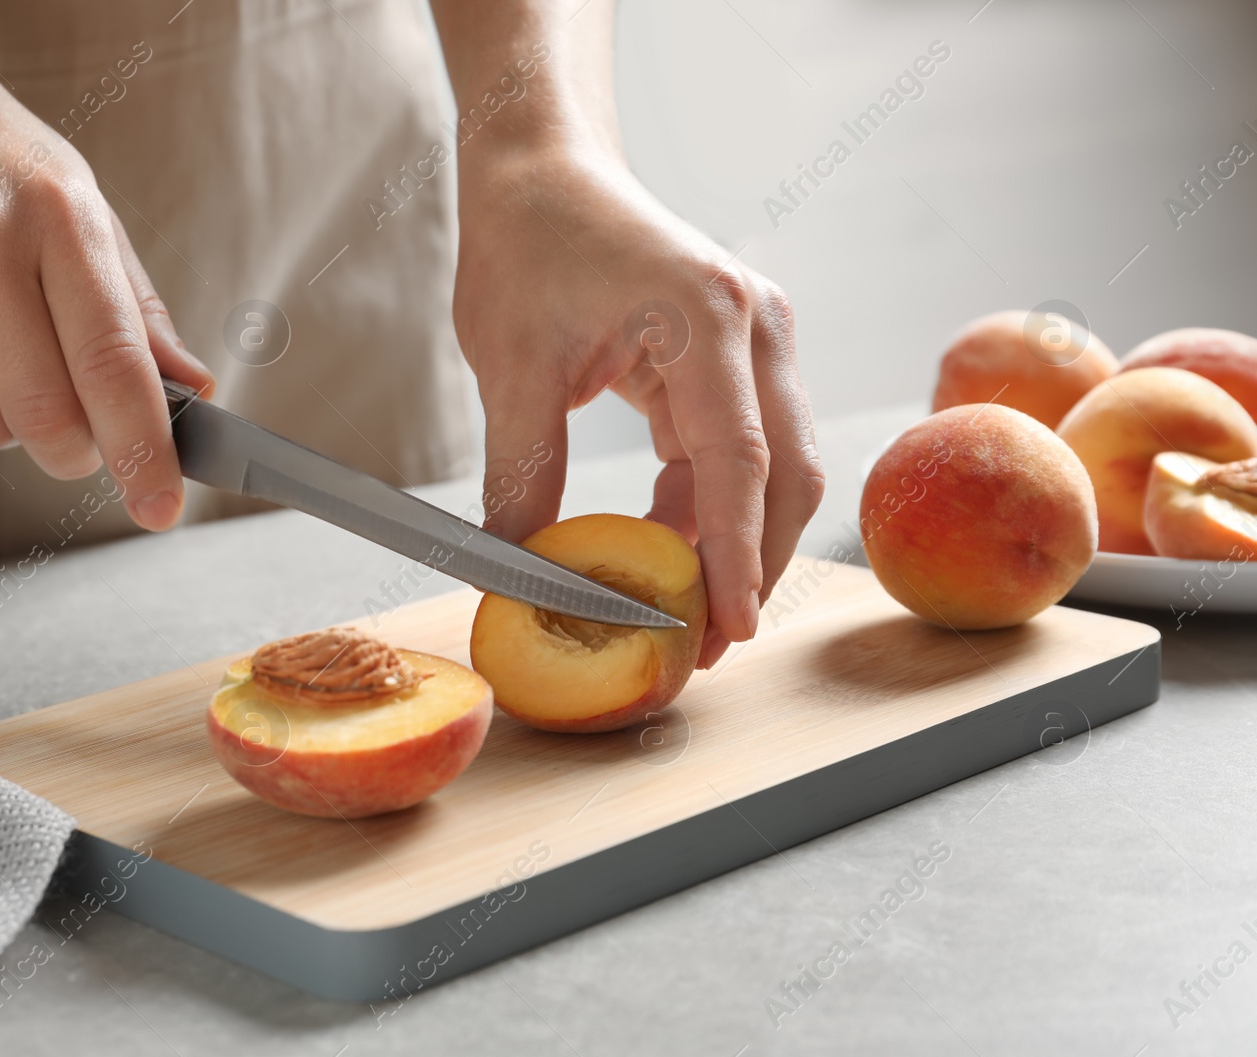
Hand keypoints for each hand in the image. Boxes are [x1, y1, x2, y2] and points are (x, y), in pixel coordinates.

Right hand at [0, 4, 211, 528]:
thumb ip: (137, 305)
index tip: (161, 506)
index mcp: (60, 220)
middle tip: (80, 428)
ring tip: (2, 356)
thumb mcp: (81, 201)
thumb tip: (192, 386)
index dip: (143, 450)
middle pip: (45, 417)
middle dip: (75, 450)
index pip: (114, 364)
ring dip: (8, 425)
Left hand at [453, 143, 824, 668]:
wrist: (543, 168)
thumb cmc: (527, 244)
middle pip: (787, 472)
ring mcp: (756, 340)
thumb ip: (520, 474)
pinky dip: (708, 505)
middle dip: (752, 565)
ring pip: (774, 468)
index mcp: (707, 315)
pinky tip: (663, 548)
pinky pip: (739, 449)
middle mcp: (757, 325)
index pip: (741, 459)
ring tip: (682, 613)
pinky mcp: (736, 357)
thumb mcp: (512, 366)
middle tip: (706, 645)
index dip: (734, 554)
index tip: (729, 627)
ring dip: (733, 542)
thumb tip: (515, 573)